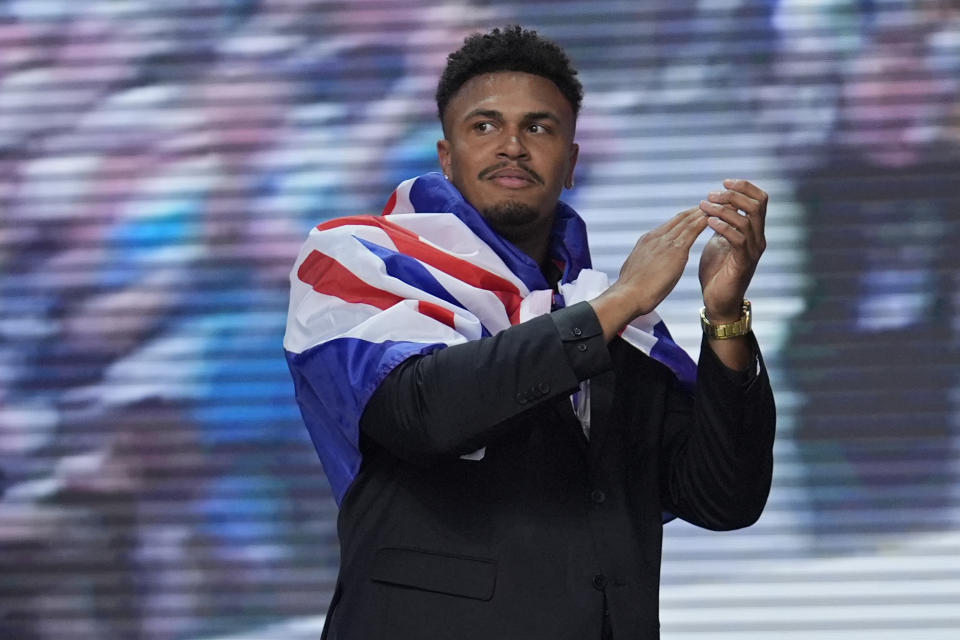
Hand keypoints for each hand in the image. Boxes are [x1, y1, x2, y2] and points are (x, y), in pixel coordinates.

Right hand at [591, 207, 708, 340]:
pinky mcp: (675, 249)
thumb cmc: (630, 291)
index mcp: (647, 241)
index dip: (684, 218)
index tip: (696, 214)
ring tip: (721, 206)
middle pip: (681, 218)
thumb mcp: (635, 271)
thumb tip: (644, 267)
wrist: (628, 295)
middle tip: (714, 204)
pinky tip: (719, 217)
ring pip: (689, 220)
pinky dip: (706, 221)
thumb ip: (643, 264)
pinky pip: (694, 229)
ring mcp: (665, 241)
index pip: (670, 225)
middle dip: (697, 211)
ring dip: (705, 212)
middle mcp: (656, 236)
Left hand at [697, 179, 767, 320]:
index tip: (724, 182)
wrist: (717, 301)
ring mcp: (752, 250)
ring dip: (723, 209)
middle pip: (757, 204)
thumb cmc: (716, 271)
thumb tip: (716, 202)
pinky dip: (723, 227)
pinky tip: (708, 222)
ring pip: (747, 219)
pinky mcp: (743, 263)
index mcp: (753, 230)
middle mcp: (758, 238)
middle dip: (733, 195)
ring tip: (704, 206)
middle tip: (710, 195)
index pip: (760, 199)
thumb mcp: (719, 240)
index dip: (744, 186)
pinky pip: (738, 239)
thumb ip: (722, 222)